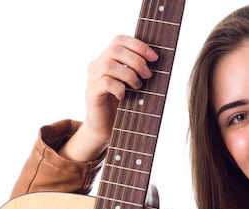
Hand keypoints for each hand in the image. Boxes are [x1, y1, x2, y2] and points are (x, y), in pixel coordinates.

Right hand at [59, 35, 158, 161]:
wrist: (105, 127)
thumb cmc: (122, 105)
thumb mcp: (133, 83)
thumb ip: (138, 70)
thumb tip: (157, 60)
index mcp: (107, 58)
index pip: (120, 39)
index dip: (138, 45)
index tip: (154, 57)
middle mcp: (97, 65)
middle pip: (115, 50)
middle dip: (136, 61)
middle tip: (148, 75)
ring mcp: (92, 79)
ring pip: (109, 65)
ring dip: (128, 74)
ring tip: (137, 86)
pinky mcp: (91, 93)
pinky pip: (105, 82)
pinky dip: (119, 87)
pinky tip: (124, 96)